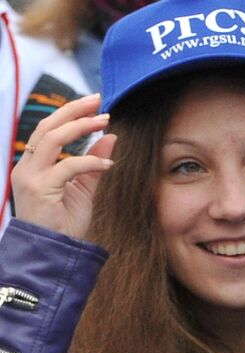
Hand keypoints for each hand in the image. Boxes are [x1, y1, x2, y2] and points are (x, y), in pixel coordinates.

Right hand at [10, 94, 113, 240]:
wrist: (55, 251)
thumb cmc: (66, 222)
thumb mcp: (85, 188)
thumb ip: (94, 163)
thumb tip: (110, 136)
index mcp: (33, 165)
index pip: (48, 130)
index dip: (69, 113)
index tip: (93, 103)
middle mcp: (26, 167)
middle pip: (47, 127)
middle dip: (73, 110)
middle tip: (98, 100)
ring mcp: (29, 177)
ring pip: (51, 139)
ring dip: (80, 127)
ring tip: (105, 121)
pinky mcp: (39, 189)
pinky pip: (66, 167)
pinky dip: (89, 162)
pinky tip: (107, 165)